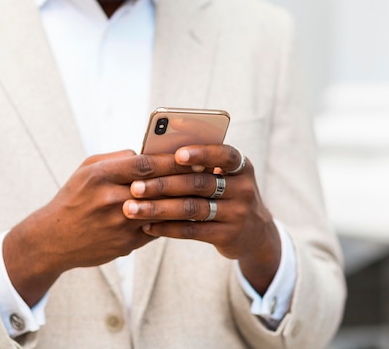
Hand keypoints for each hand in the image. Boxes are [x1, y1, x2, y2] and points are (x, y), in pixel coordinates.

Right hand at [3, 150, 189, 305]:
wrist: (53, 238)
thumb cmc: (73, 197)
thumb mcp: (86, 169)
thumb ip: (117, 158)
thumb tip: (147, 152)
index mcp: (101, 175)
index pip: (145, 163)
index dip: (172, 159)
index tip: (192, 155)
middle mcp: (111, 198)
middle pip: (158, 187)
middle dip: (185, 179)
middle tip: (207, 172)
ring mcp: (119, 224)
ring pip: (162, 211)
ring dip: (184, 202)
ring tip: (204, 194)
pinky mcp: (125, 244)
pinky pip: (157, 230)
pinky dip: (172, 222)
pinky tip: (187, 215)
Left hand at [123, 145, 280, 293]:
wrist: (255, 234)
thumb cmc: (226, 195)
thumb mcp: (225, 177)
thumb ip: (201, 167)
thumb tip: (156, 155)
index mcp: (241, 166)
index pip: (224, 155)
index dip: (202, 153)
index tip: (177, 153)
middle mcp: (243, 188)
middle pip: (199, 183)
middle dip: (163, 184)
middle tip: (135, 186)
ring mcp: (238, 213)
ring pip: (192, 208)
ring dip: (159, 208)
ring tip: (132, 208)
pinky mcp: (228, 236)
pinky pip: (192, 231)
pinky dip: (167, 228)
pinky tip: (146, 226)